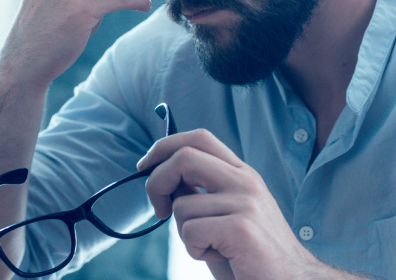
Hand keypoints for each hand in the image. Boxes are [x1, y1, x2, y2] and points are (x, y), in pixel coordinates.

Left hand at [137, 130, 333, 279]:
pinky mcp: (241, 228)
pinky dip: (196, 250)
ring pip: (182, 205)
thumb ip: (201, 193)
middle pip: (184, 157)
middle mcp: (246, 181)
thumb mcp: (225, 214)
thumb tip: (163, 176)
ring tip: (212, 246)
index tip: (145, 166)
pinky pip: (191, 231)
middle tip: (159, 210)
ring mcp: (246, 203)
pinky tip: (221, 256)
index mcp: (242, 174)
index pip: (199, 138)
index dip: (164, 147)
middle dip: (156, 182)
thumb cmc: (250, 253)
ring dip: (185, 234)